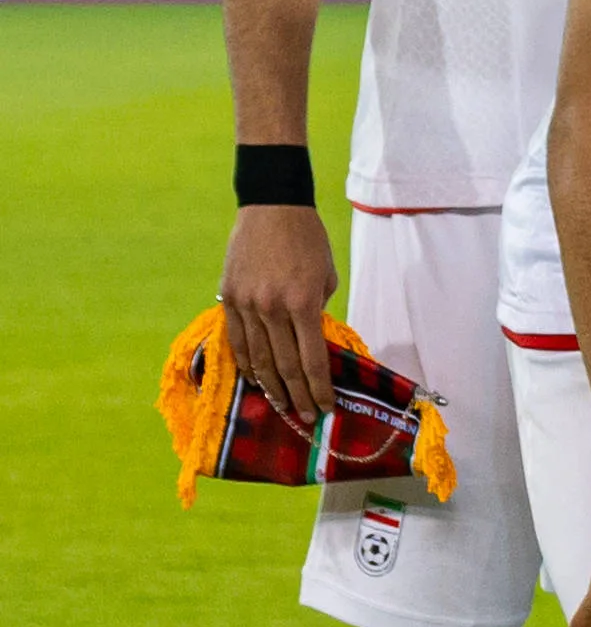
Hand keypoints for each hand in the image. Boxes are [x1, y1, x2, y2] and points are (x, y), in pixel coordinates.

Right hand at [218, 203, 339, 424]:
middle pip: (284, 365)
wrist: (272, 208)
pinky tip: (254, 380)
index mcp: (303, 303)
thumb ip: (319, 310)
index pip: (312, 358)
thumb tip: (312, 341)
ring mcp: (246, 304)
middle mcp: (272, 308)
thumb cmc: (309, 241)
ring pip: (257, 357)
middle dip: (298, 395)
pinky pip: (236, 339)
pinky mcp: (229, 298)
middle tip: (307, 418)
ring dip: (270, 387)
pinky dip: (245, 363)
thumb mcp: (326, 277)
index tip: (326, 407)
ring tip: (282, 407)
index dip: (319, 387)